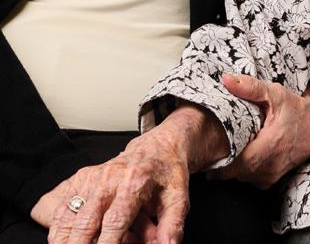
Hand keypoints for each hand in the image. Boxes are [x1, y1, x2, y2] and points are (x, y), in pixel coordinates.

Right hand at [31, 104, 227, 243]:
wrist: (157, 146)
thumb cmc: (167, 174)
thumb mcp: (179, 198)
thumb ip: (172, 226)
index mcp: (135, 182)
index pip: (115, 221)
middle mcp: (109, 178)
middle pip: (86, 221)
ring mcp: (92, 177)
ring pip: (68, 215)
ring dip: (64, 239)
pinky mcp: (82, 178)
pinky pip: (62, 207)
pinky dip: (58, 229)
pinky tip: (60, 242)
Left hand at [211, 76, 309, 188]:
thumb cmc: (294, 108)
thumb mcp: (274, 93)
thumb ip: (250, 87)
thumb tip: (226, 79)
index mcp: (270, 145)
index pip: (239, 163)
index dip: (222, 162)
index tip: (209, 153)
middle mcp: (271, 164)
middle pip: (238, 173)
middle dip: (222, 164)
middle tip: (209, 151)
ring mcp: (272, 174)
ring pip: (243, 178)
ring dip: (231, 168)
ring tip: (221, 152)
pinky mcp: (272, 178)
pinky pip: (251, 180)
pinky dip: (242, 172)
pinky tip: (237, 158)